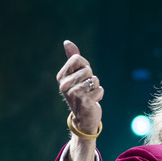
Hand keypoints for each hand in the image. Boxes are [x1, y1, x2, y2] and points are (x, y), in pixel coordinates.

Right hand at [56, 40, 103, 160]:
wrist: (84, 118)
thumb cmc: (82, 93)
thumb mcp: (76, 75)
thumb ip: (73, 58)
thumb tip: (67, 42)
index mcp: (61, 77)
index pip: (78, 59)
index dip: (85, 66)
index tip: (83, 77)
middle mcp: (64, 85)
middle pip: (87, 69)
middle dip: (91, 78)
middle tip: (86, 89)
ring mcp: (74, 94)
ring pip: (94, 79)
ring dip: (96, 87)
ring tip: (90, 95)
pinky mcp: (85, 101)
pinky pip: (99, 89)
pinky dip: (100, 94)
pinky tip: (93, 101)